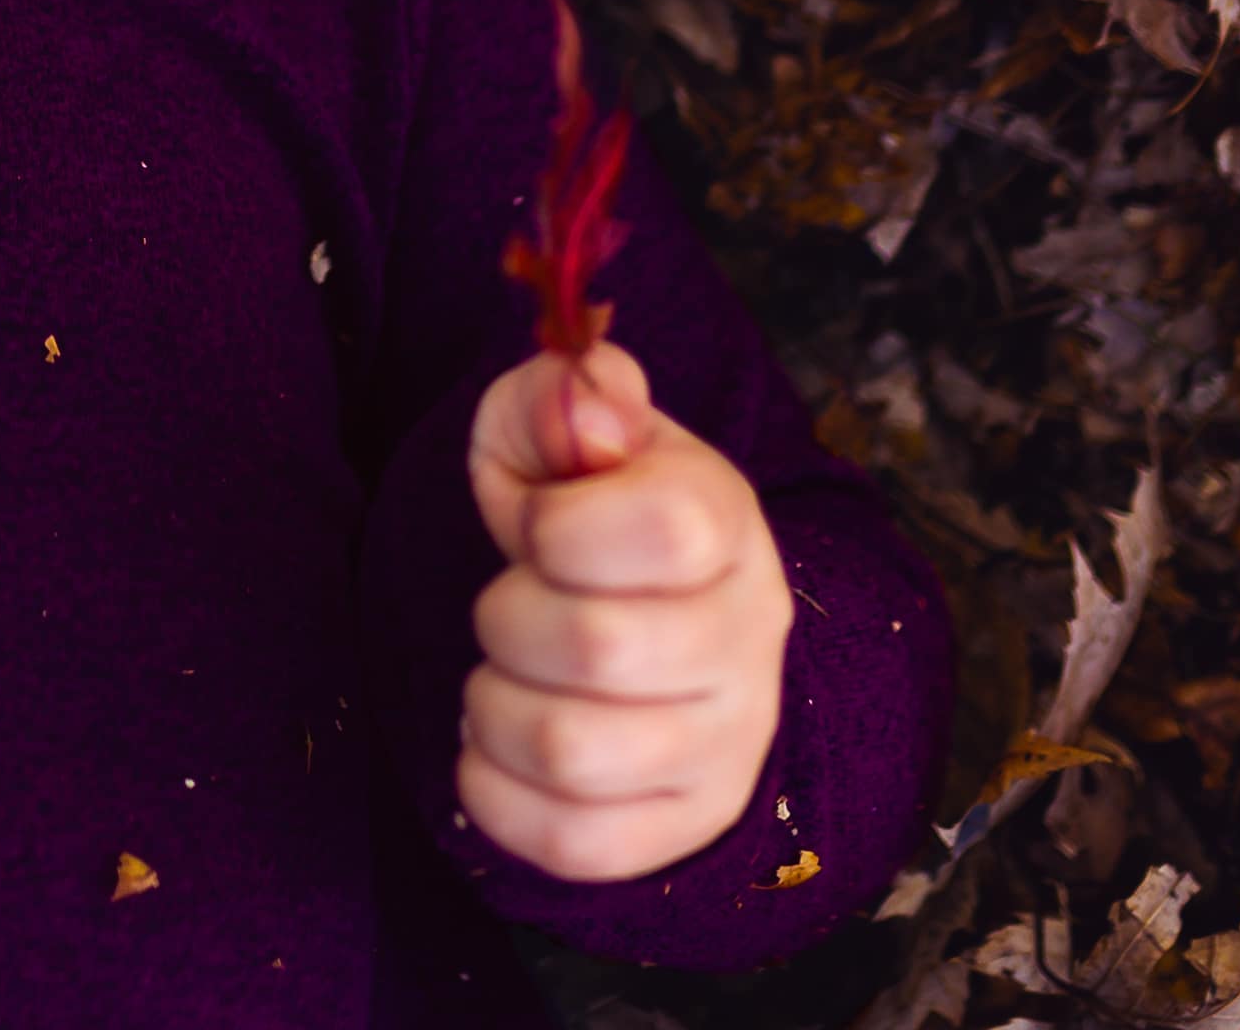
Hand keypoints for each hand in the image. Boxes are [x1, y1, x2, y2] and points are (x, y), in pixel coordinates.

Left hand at [456, 340, 793, 884]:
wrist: (653, 610)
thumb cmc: (591, 511)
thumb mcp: (566, 429)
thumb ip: (565, 395)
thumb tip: (589, 418)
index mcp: (726, 524)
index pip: (662, 530)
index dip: (555, 525)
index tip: (534, 524)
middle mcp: (746, 641)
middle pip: (598, 649)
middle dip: (506, 617)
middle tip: (508, 606)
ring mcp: (724, 746)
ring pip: (570, 752)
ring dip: (492, 708)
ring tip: (502, 679)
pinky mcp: (682, 828)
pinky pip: (570, 844)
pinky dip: (496, 794)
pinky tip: (497, 748)